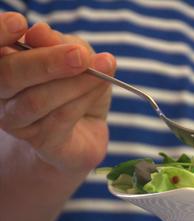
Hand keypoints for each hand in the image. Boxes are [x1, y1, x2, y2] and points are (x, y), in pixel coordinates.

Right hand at [0, 12, 115, 174]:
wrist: (85, 133)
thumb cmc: (75, 89)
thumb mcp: (75, 57)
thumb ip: (60, 44)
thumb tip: (40, 32)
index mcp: (3, 64)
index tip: (19, 22)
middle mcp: (1, 94)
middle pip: (8, 75)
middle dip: (46, 62)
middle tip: (80, 55)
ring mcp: (17, 121)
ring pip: (37, 100)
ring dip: (75, 83)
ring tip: (101, 70)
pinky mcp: (41, 142)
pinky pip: (60, 118)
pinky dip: (83, 99)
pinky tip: (100, 88)